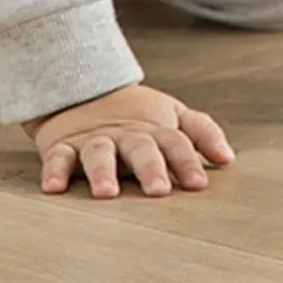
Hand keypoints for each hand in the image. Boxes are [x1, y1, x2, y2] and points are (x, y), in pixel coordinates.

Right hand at [21, 83, 234, 198]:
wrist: (86, 89)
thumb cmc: (137, 114)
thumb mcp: (173, 116)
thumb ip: (202, 134)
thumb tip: (228, 159)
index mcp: (156, 130)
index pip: (177, 143)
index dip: (188, 162)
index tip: (199, 184)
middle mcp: (127, 135)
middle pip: (141, 148)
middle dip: (151, 168)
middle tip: (158, 192)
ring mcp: (95, 140)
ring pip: (99, 153)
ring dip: (102, 172)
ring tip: (106, 193)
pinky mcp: (63, 145)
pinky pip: (57, 157)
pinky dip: (54, 171)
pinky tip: (54, 188)